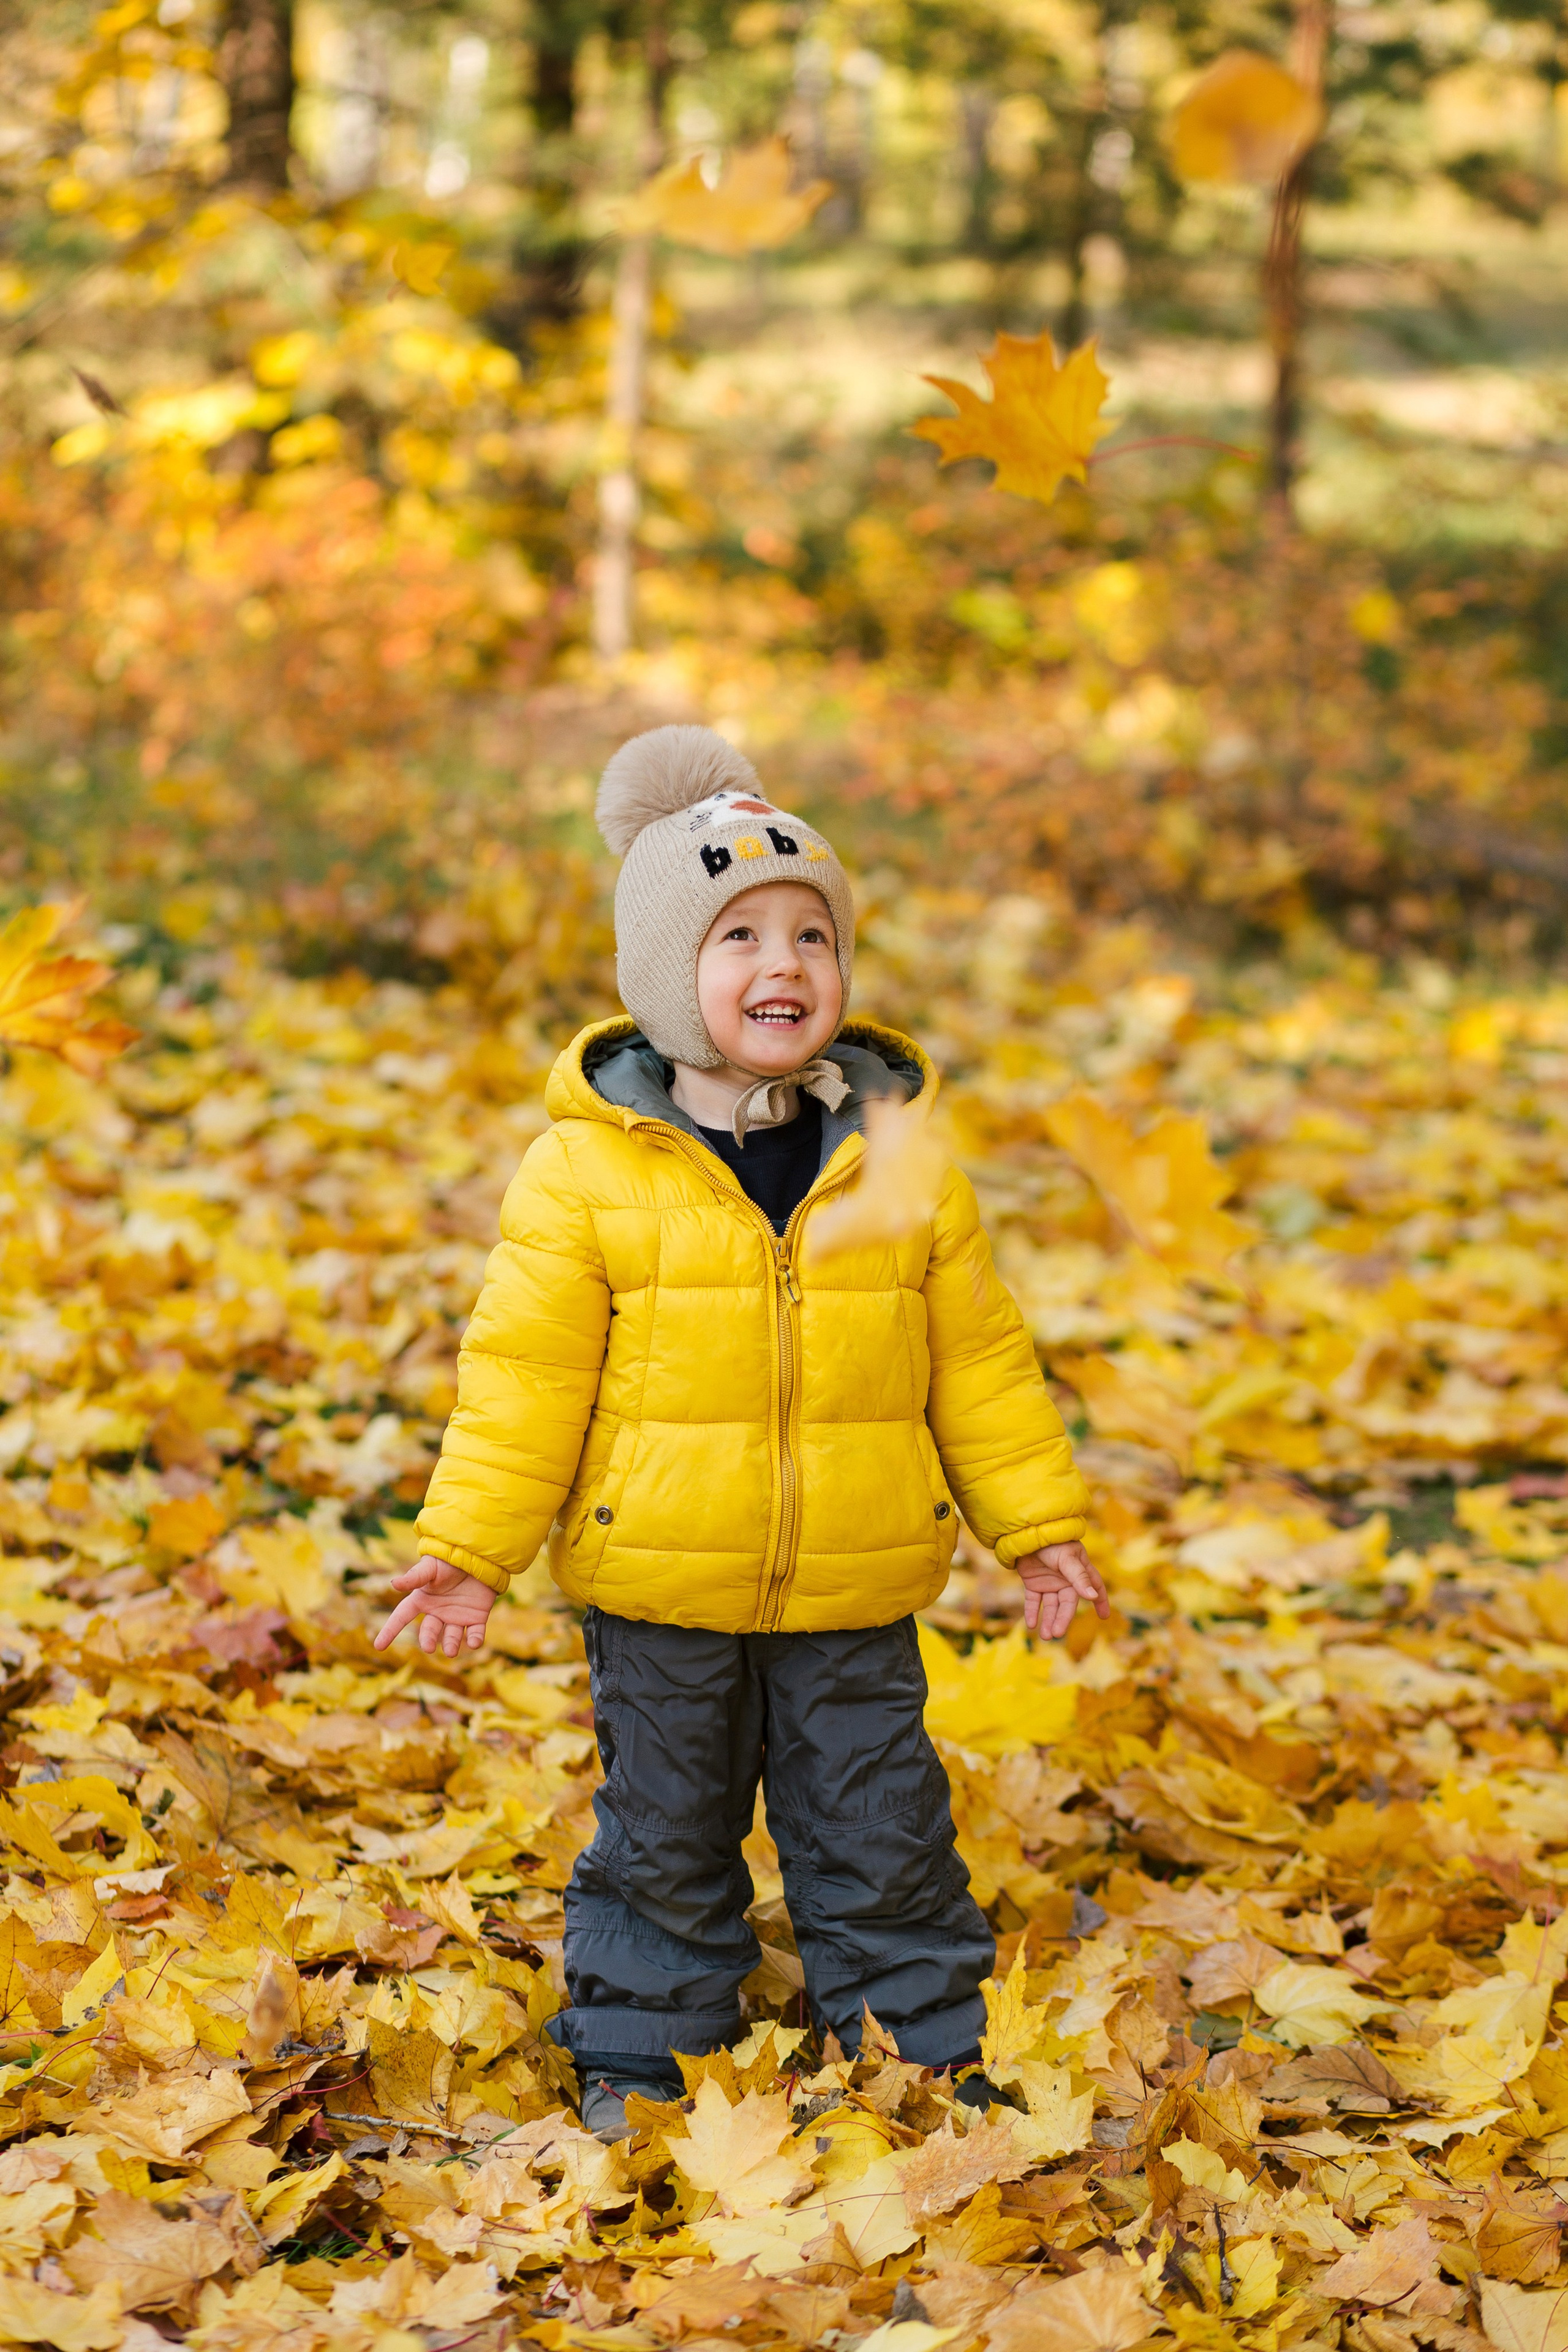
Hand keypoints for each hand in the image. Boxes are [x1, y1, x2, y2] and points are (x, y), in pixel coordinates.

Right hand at [373, 1556, 494, 1657]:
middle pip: (429, 1631)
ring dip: (451, 1645)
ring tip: (451, 1651)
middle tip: (429, 1647)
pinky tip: (474, 1643)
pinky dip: (475, 1640)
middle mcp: (438, 1611)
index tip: (378, 1646)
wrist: (478, 1555)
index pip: (402, 1617)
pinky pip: (476, 1633)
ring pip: (452, 1637)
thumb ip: (414, 1577)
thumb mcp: (430, 1567)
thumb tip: (393, 1583)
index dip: (390, 1631)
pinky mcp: (477, 1617)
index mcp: (422, 1599)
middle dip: (428, 1640)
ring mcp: (457, 1616)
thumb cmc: (450, 1559)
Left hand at [1013, 1541, 1109, 1639]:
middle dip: (1062, 1619)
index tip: (1104, 1616)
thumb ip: (1079, 1578)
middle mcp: (1066, 1580)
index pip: (1094, 1588)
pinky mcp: (1033, 1583)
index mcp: (1079, 1571)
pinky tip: (1031, 1625)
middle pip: (1067, 1604)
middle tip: (1056, 1634)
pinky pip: (1033, 1601)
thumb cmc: (1052, 1541)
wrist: (1025, 1532)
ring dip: (1048, 1620)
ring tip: (1045, 1636)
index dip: (1100, 1601)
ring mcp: (1049, 1582)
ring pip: (1050, 1606)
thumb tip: (1093, 1596)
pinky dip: (1032, 1613)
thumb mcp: (1067, 1559)